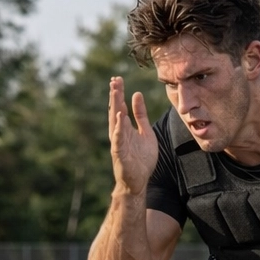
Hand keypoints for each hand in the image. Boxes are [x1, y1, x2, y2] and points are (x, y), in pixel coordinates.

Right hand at [108, 76, 157, 195]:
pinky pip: (118, 139)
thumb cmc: (141, 158)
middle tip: (114, 80)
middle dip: (115, 95)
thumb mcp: (145, 132)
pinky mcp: (120, 153)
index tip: (117, 78)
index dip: (119, 93)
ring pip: (115, 121)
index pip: (121, 106)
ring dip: (114, 106)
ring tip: (114, 92)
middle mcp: (119, 133)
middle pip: (116, 110)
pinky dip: (118, 128)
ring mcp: (118, 142)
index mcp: (125, 127)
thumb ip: (140, 114)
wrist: (138, 181)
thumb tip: (136, 94)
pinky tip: (119, 117)